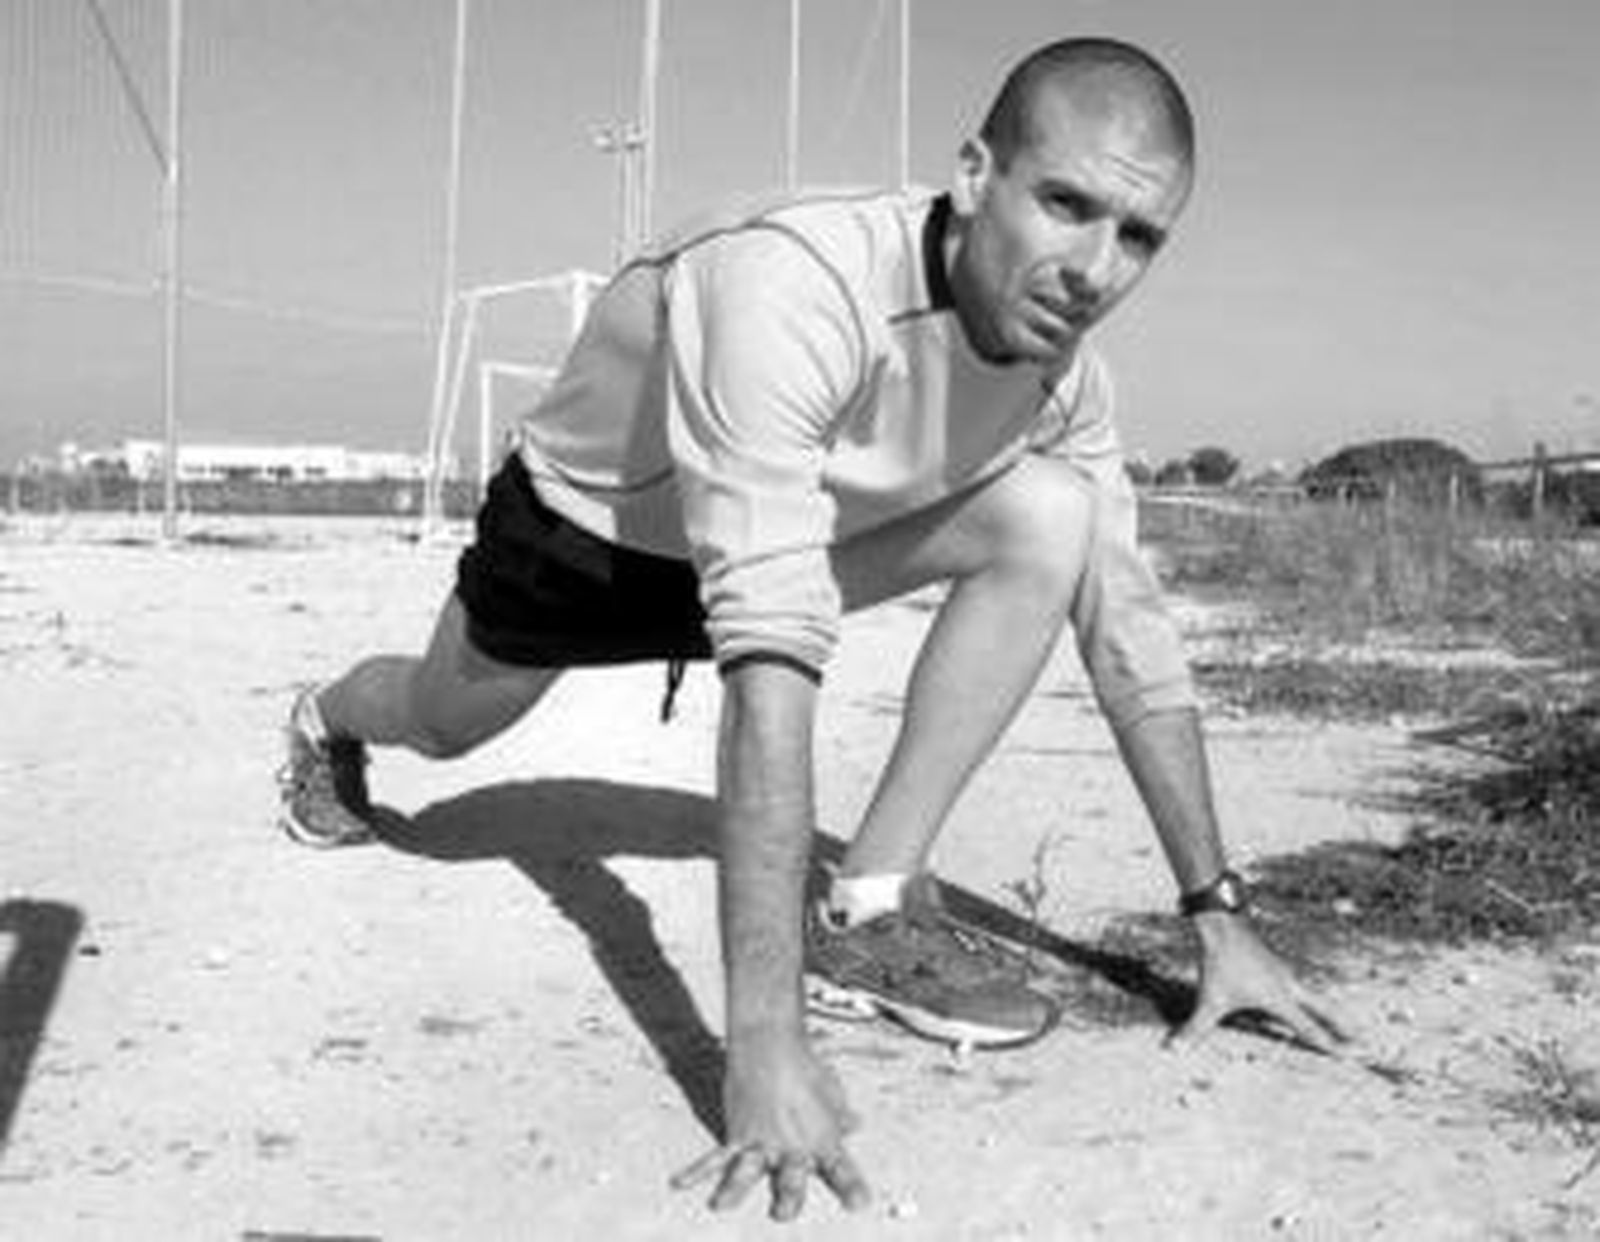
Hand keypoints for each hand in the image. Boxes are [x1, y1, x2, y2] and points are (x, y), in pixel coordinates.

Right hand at [671, 1031, 871, 1220]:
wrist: (771, 1042)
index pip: (840, 1169)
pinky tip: (678, 1183)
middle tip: (783, 1212)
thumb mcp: (832, 1092)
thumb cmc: (805, 1065)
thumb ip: (840, 1116)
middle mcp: (791, 1146)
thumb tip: (854, 1125)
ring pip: (748, 1174)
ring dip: (734, 1191)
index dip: (851, 1187)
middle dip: (788, 1198)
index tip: (859, 1202)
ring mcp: (762, 1142)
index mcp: (821, 1140)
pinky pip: (716, 1158)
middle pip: (790, 1182)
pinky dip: (695, 1171)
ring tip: (720, 1206)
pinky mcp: (737, 1134)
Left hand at [1169, 912, 1349, 1052]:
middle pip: (1325, 1011)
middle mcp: (1290, 987)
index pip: (1309, 1029)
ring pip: (1315, 997)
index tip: (1349, 1057)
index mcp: (1280, 999)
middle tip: (1365, 1042)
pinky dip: (1311, 999)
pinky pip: (1300, 988)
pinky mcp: (1277, 965)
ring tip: (1345, 1024)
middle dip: (1344, 1027)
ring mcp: (1286, 974)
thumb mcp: (1210, 999)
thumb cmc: (1220, 963)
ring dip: (1330, 1011)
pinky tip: (1306, 1001)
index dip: (1328, 1045)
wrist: (1223, 926)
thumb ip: (1196, 1028)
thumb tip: (1172, 1048)